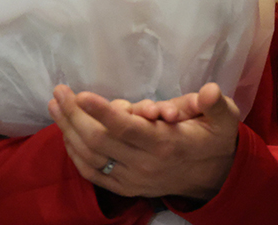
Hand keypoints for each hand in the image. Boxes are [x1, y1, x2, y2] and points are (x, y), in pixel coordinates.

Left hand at [48, 83, 239, 200]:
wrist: (210, 176)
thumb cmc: (211, 137)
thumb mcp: (223, 119)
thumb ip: (215, 105)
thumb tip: (210, 90)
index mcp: (167, 144)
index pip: (127, 129)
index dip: (102, 111)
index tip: (81, 93)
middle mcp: (146, 165)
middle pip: (100, 141)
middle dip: (74, 115)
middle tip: (59, 91)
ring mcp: (133, 179)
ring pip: (90, 157)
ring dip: (68, 130)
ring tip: (54, 104)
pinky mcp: (125, 187)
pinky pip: (92, 173)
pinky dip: (74, 152)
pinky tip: (65, 130)